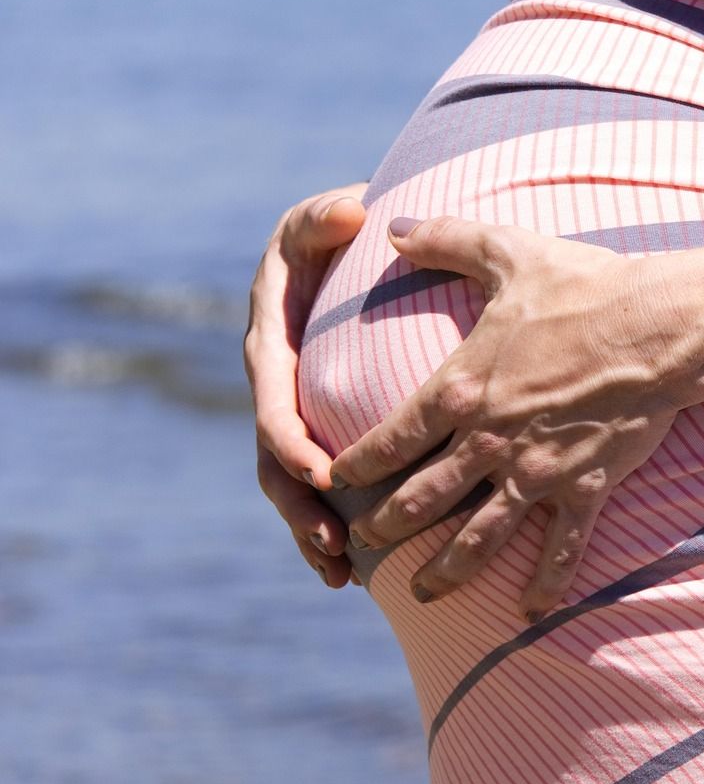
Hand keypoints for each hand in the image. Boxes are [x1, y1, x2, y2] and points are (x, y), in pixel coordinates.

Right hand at [245, 183, 367, 587]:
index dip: (293, 441)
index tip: (324, 474)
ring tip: (340, 573)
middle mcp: (273, 385)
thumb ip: (325, 218)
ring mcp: (290, 410)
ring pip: (289, 484)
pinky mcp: (312, 425)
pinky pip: (311, 484)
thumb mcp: (322, 218)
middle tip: (335, 543)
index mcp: (271, 344)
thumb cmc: (333, 233)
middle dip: (301, 504)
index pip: (274, 401)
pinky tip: (349, 572)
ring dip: (309, 529)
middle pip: (275, 458)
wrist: (340, 251)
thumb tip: (351, 211)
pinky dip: (324, 526)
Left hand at [331, 216, 703, 618]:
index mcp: (460, 389)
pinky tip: (528, 612)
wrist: (660, 327)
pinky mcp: (583, 488)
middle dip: (386, 525)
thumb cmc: (585, 286)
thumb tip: (396, 223)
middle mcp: (487, 441)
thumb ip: (445, 239)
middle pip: (420, 498)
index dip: (355, 464)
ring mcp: (535, 472)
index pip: (389, 438)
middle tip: (365, 542)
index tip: (334, 480)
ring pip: (477, 535)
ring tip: (423, 593)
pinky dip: (544, 584)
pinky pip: (560, 548)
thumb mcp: (507, 251)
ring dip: (445, 568)